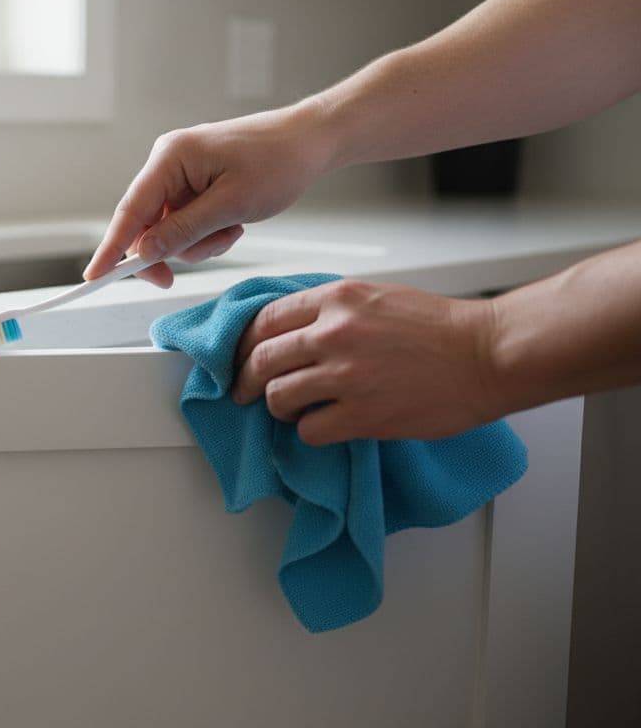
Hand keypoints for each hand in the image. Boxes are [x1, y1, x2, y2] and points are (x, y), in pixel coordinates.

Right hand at [84, 103, 334, 287]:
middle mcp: (168, 163)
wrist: (310, 142)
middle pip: (146, 225)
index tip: (94, 276)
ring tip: (232, 229)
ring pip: (169, 231)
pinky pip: (186, 224)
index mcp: (170, 157)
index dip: (111, 247)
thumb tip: (144, 252)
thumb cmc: (277, 162)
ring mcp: (181, 175)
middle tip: (184, 271)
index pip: (130, 210)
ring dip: (199, 242)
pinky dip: (208, 234)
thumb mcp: (231, 205)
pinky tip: (233, 223)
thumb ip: (184, 231)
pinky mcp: (195, 186)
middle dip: (172, 249)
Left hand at [231, 279, 503, 444]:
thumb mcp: (377, 297)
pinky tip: (327, 425)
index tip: (239, 358)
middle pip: (260, 359)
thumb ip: (331, 310)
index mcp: (337, 298)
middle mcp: (334, 332)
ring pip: (278, 396)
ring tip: (295, 410)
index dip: (243, 344)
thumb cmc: (439, 327)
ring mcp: (346, 375)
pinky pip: (308, 429)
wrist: (488, 354)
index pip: (263, 319)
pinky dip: (311, 430)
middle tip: (245, 393)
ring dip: (280, 407)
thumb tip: (289, 332)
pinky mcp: (362, 415)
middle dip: (247, 380)